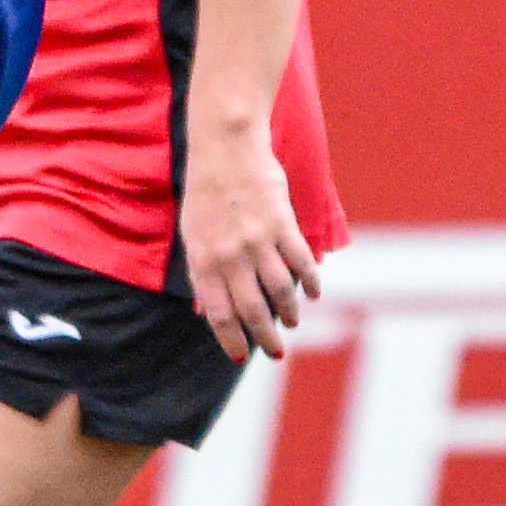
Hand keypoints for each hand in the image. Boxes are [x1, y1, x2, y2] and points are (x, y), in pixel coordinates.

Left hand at [180, 121, 318, 364]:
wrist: (225, 148)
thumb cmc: (205, 193)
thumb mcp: (192, 235)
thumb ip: (202, 272)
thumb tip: (209, 312)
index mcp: (203, 260)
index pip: (219, 314)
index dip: (232, 340)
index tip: (242, 356)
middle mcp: (229, 255)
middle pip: (252, 310)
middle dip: (265, 338)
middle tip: (275, 352)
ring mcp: (256, 240)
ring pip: (280, 291)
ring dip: (289, 313)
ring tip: (292, 323)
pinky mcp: (281, 223)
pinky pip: (300, 262)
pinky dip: (310, 283)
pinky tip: (313, 294)